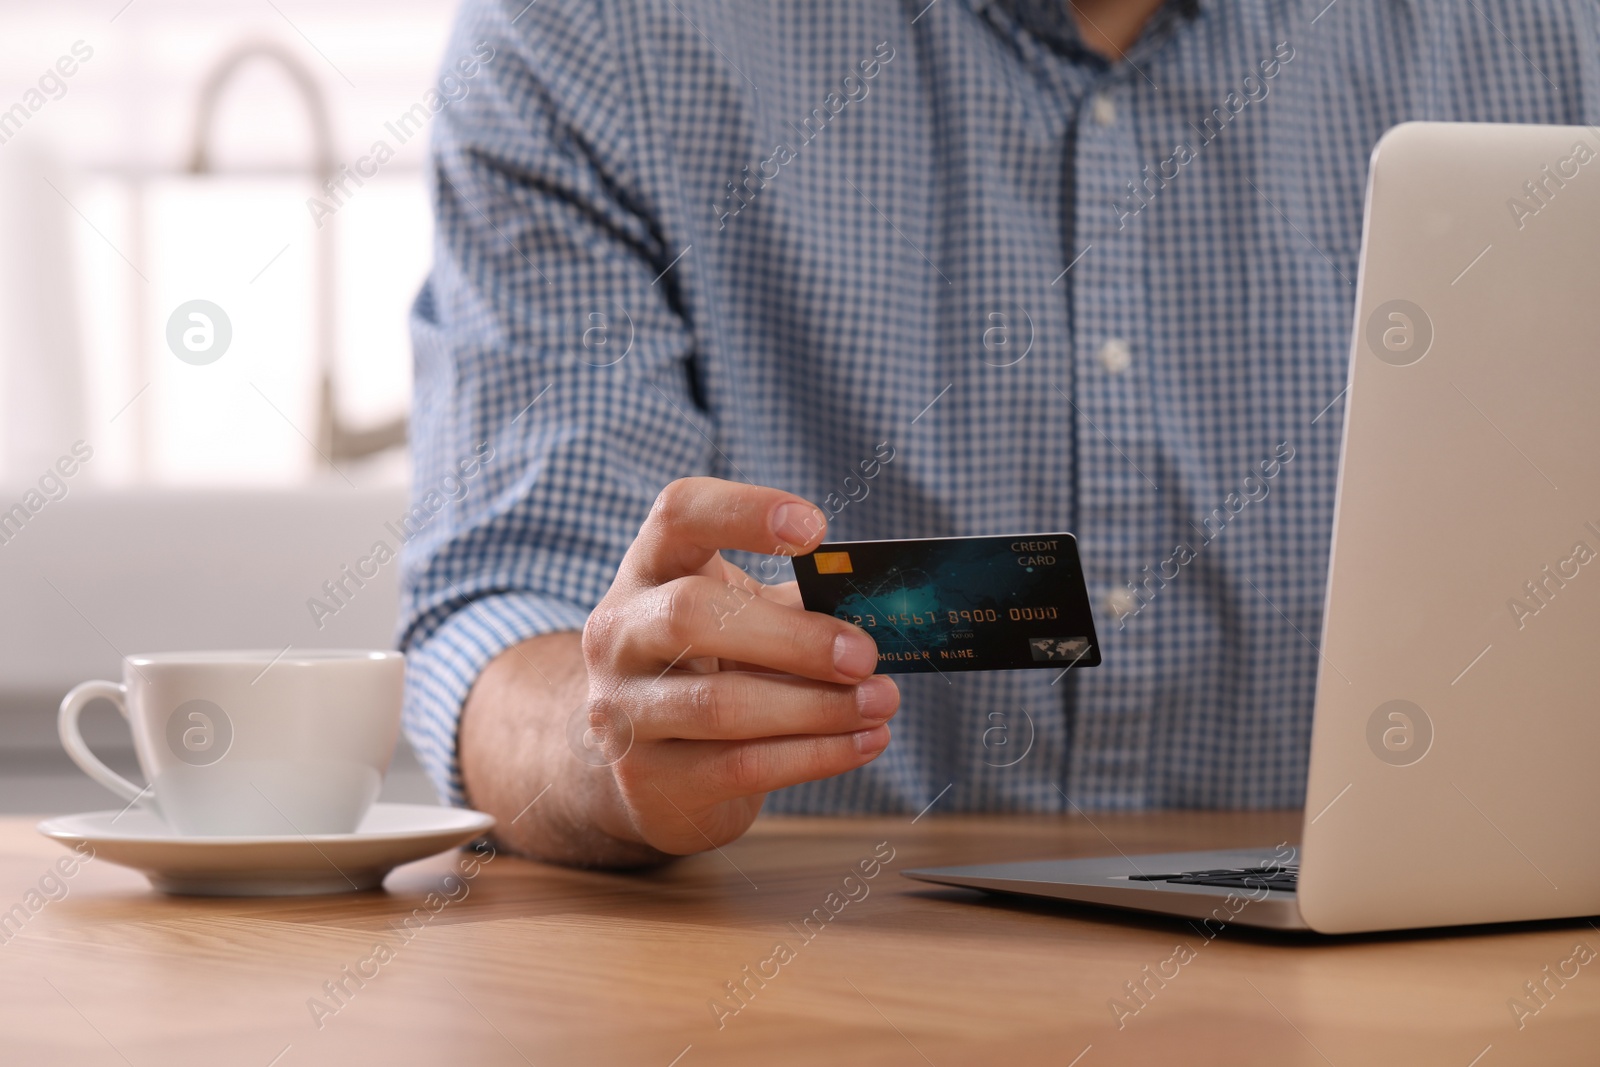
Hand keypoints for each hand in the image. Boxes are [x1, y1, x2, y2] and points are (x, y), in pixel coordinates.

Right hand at [580, 477, 898, 854]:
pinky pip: (741, 765)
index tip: (815, 530)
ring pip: (720, 704)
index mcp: (650, 567)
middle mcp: (618, 631)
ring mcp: (622, 708)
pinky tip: (865, 741)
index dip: (744, 511)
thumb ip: (803, 604)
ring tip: (881, 703)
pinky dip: (816, 755)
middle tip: (864, 655)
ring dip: (817, 707)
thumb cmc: (718, 668)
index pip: (679, 513)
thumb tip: (886, 607)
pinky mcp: (647, 779)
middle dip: (793, 637)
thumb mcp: (748, 618)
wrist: (655, 768)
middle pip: (691, 613)